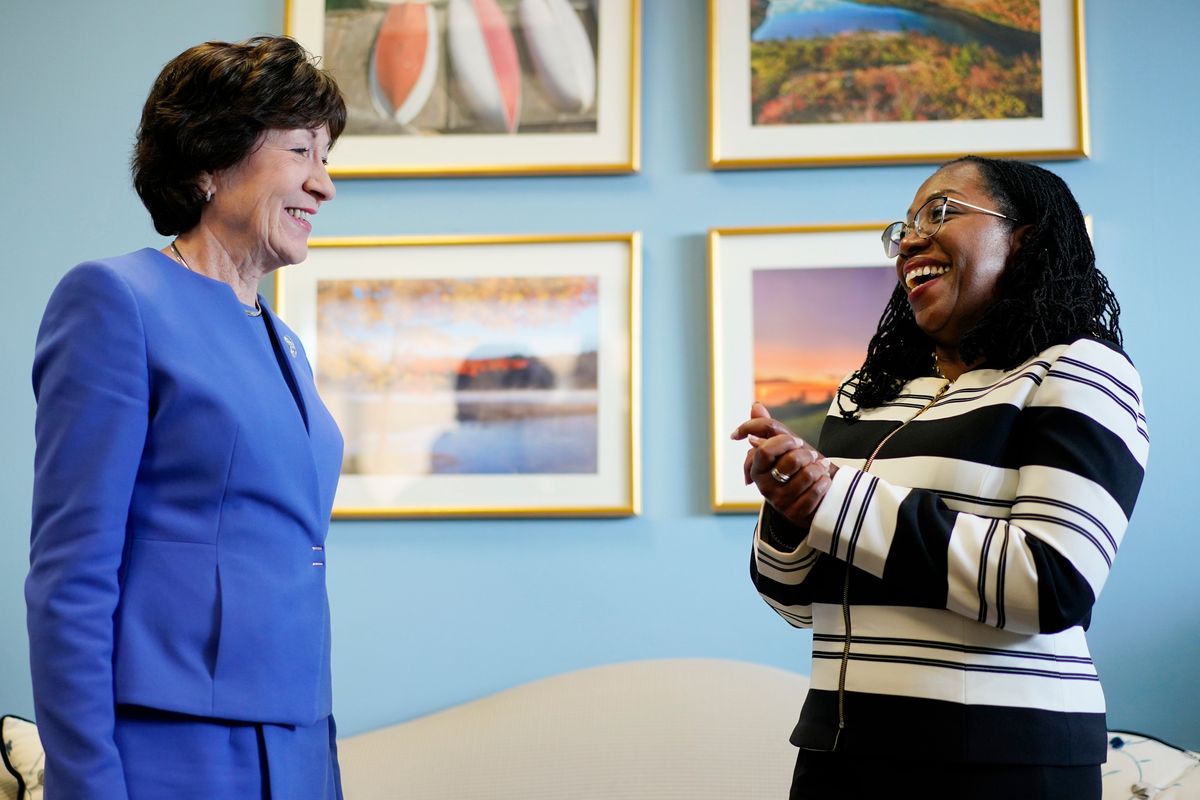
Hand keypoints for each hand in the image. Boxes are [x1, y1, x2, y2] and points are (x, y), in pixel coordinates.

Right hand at [730, 402, 837, 528]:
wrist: (812, 496)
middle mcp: (764, 487)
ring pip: (807, 475)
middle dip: (807, 454)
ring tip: (819, 468)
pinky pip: (817, 491)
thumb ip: (768, 428)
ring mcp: (780, 502)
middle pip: (791, 460)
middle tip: (811, 456)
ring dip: (819, 468)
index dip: (784, 442)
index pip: (764, 451)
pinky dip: (825, 482)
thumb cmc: (797, 469)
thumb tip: (755, 406)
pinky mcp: (796, 514)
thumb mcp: (784, 447)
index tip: (795, 440)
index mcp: (757, 469)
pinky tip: (824, 481)